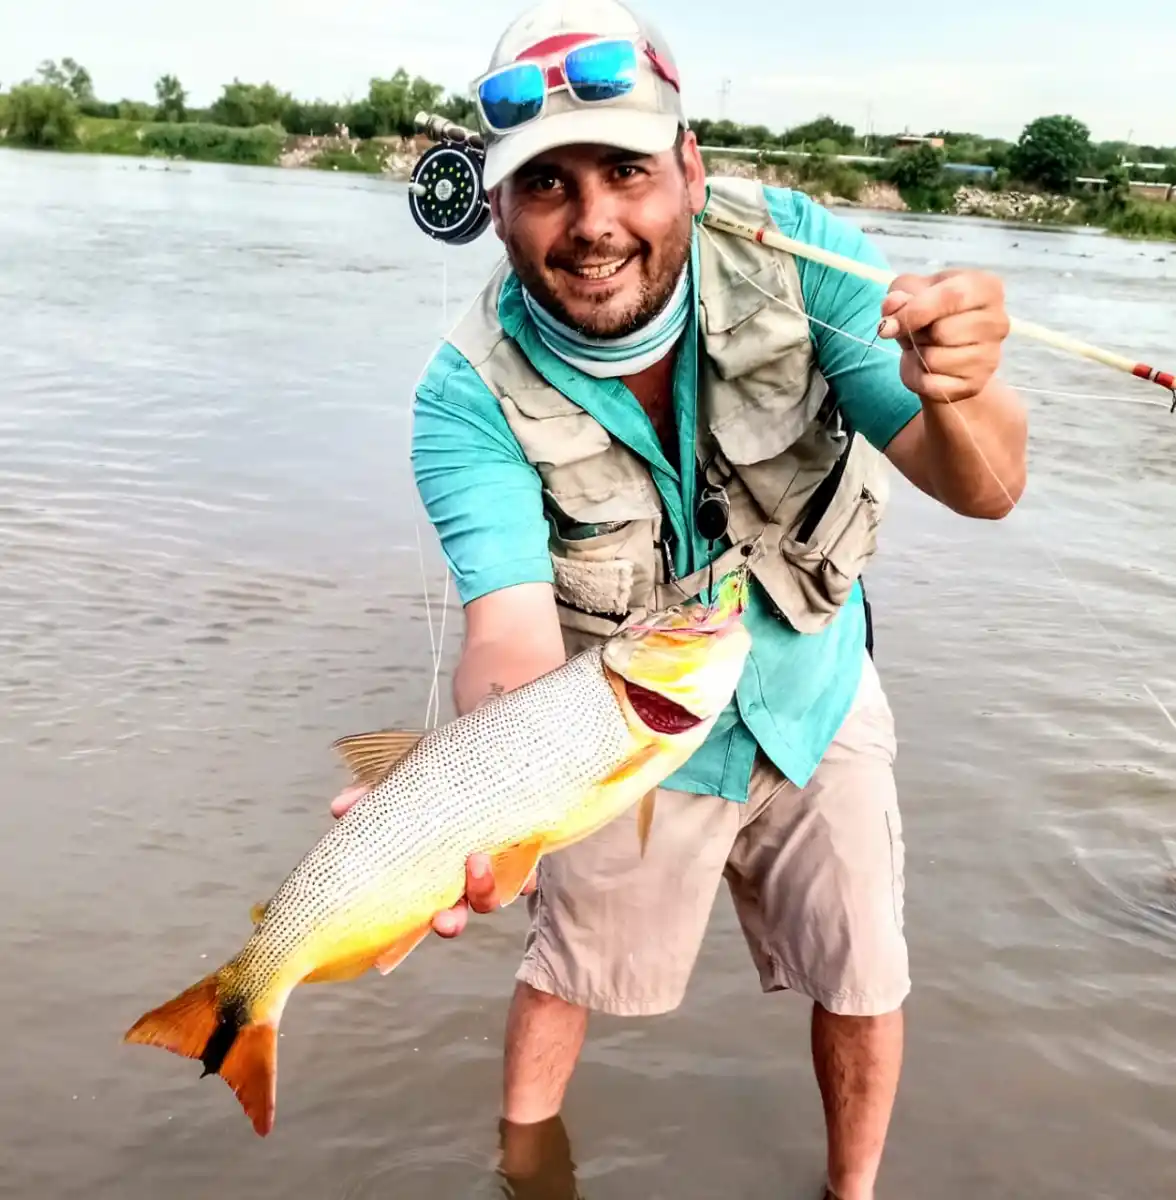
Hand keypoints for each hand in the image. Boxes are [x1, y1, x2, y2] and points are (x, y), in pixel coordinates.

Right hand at [330, 785, 537, 936]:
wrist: (485, 765)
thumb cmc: (437, 782)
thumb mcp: (401, 786)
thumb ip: (370, 797)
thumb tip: (339, 807)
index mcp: (428, 872)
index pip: (414, 912)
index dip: (402, 937)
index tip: (385, 953)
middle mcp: (457, 879)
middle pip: (455, 917)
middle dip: (450, 923)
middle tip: (444, 918)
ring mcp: (490, 870)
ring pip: (487, 899)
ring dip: (481, 889)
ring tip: (475, 862)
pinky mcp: (521, 853)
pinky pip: (524, 876)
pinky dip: (523, 876)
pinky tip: (522, 870)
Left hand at [878, 269, 1010, 404]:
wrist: (942, 349)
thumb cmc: (929, 311)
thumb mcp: (911, 292)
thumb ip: (899, 293)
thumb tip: (892, 305)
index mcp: (986, 288)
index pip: (953, 296)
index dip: (915, 311)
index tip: (888, 324)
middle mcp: (997, 321)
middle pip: (942, 331)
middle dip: (916, 334)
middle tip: (918, 332)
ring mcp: (990, 356)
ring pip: (934, 360)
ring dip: (917, 355)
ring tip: (925, 347)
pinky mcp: (975, 384)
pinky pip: (932, 384)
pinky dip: (917, 378)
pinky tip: (927, 368)